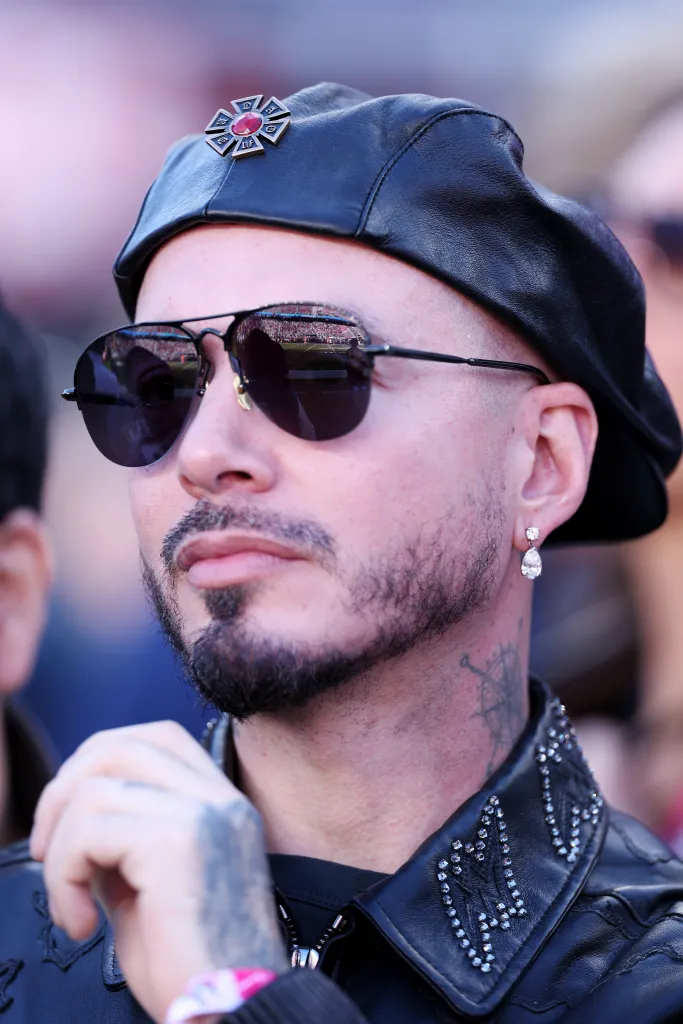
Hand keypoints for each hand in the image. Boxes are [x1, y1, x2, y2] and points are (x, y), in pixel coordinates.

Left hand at [30, 721, 287, 1023]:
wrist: (233, 1012)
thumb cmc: (195, 967)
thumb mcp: (156, 885)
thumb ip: (128, 840)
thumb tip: (75, 819)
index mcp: (222, 804)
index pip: (157, 738)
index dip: (99, 763)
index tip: (71, 823)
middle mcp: (220, 799)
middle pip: (118, 746)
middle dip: (62, 793)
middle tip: (49, 854)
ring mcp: (204, 813)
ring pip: (94, 787)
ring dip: (61, 850)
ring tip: (73, 904)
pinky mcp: (179, 841)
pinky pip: (90, 831)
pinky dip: (65, 877)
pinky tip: (84, 922)